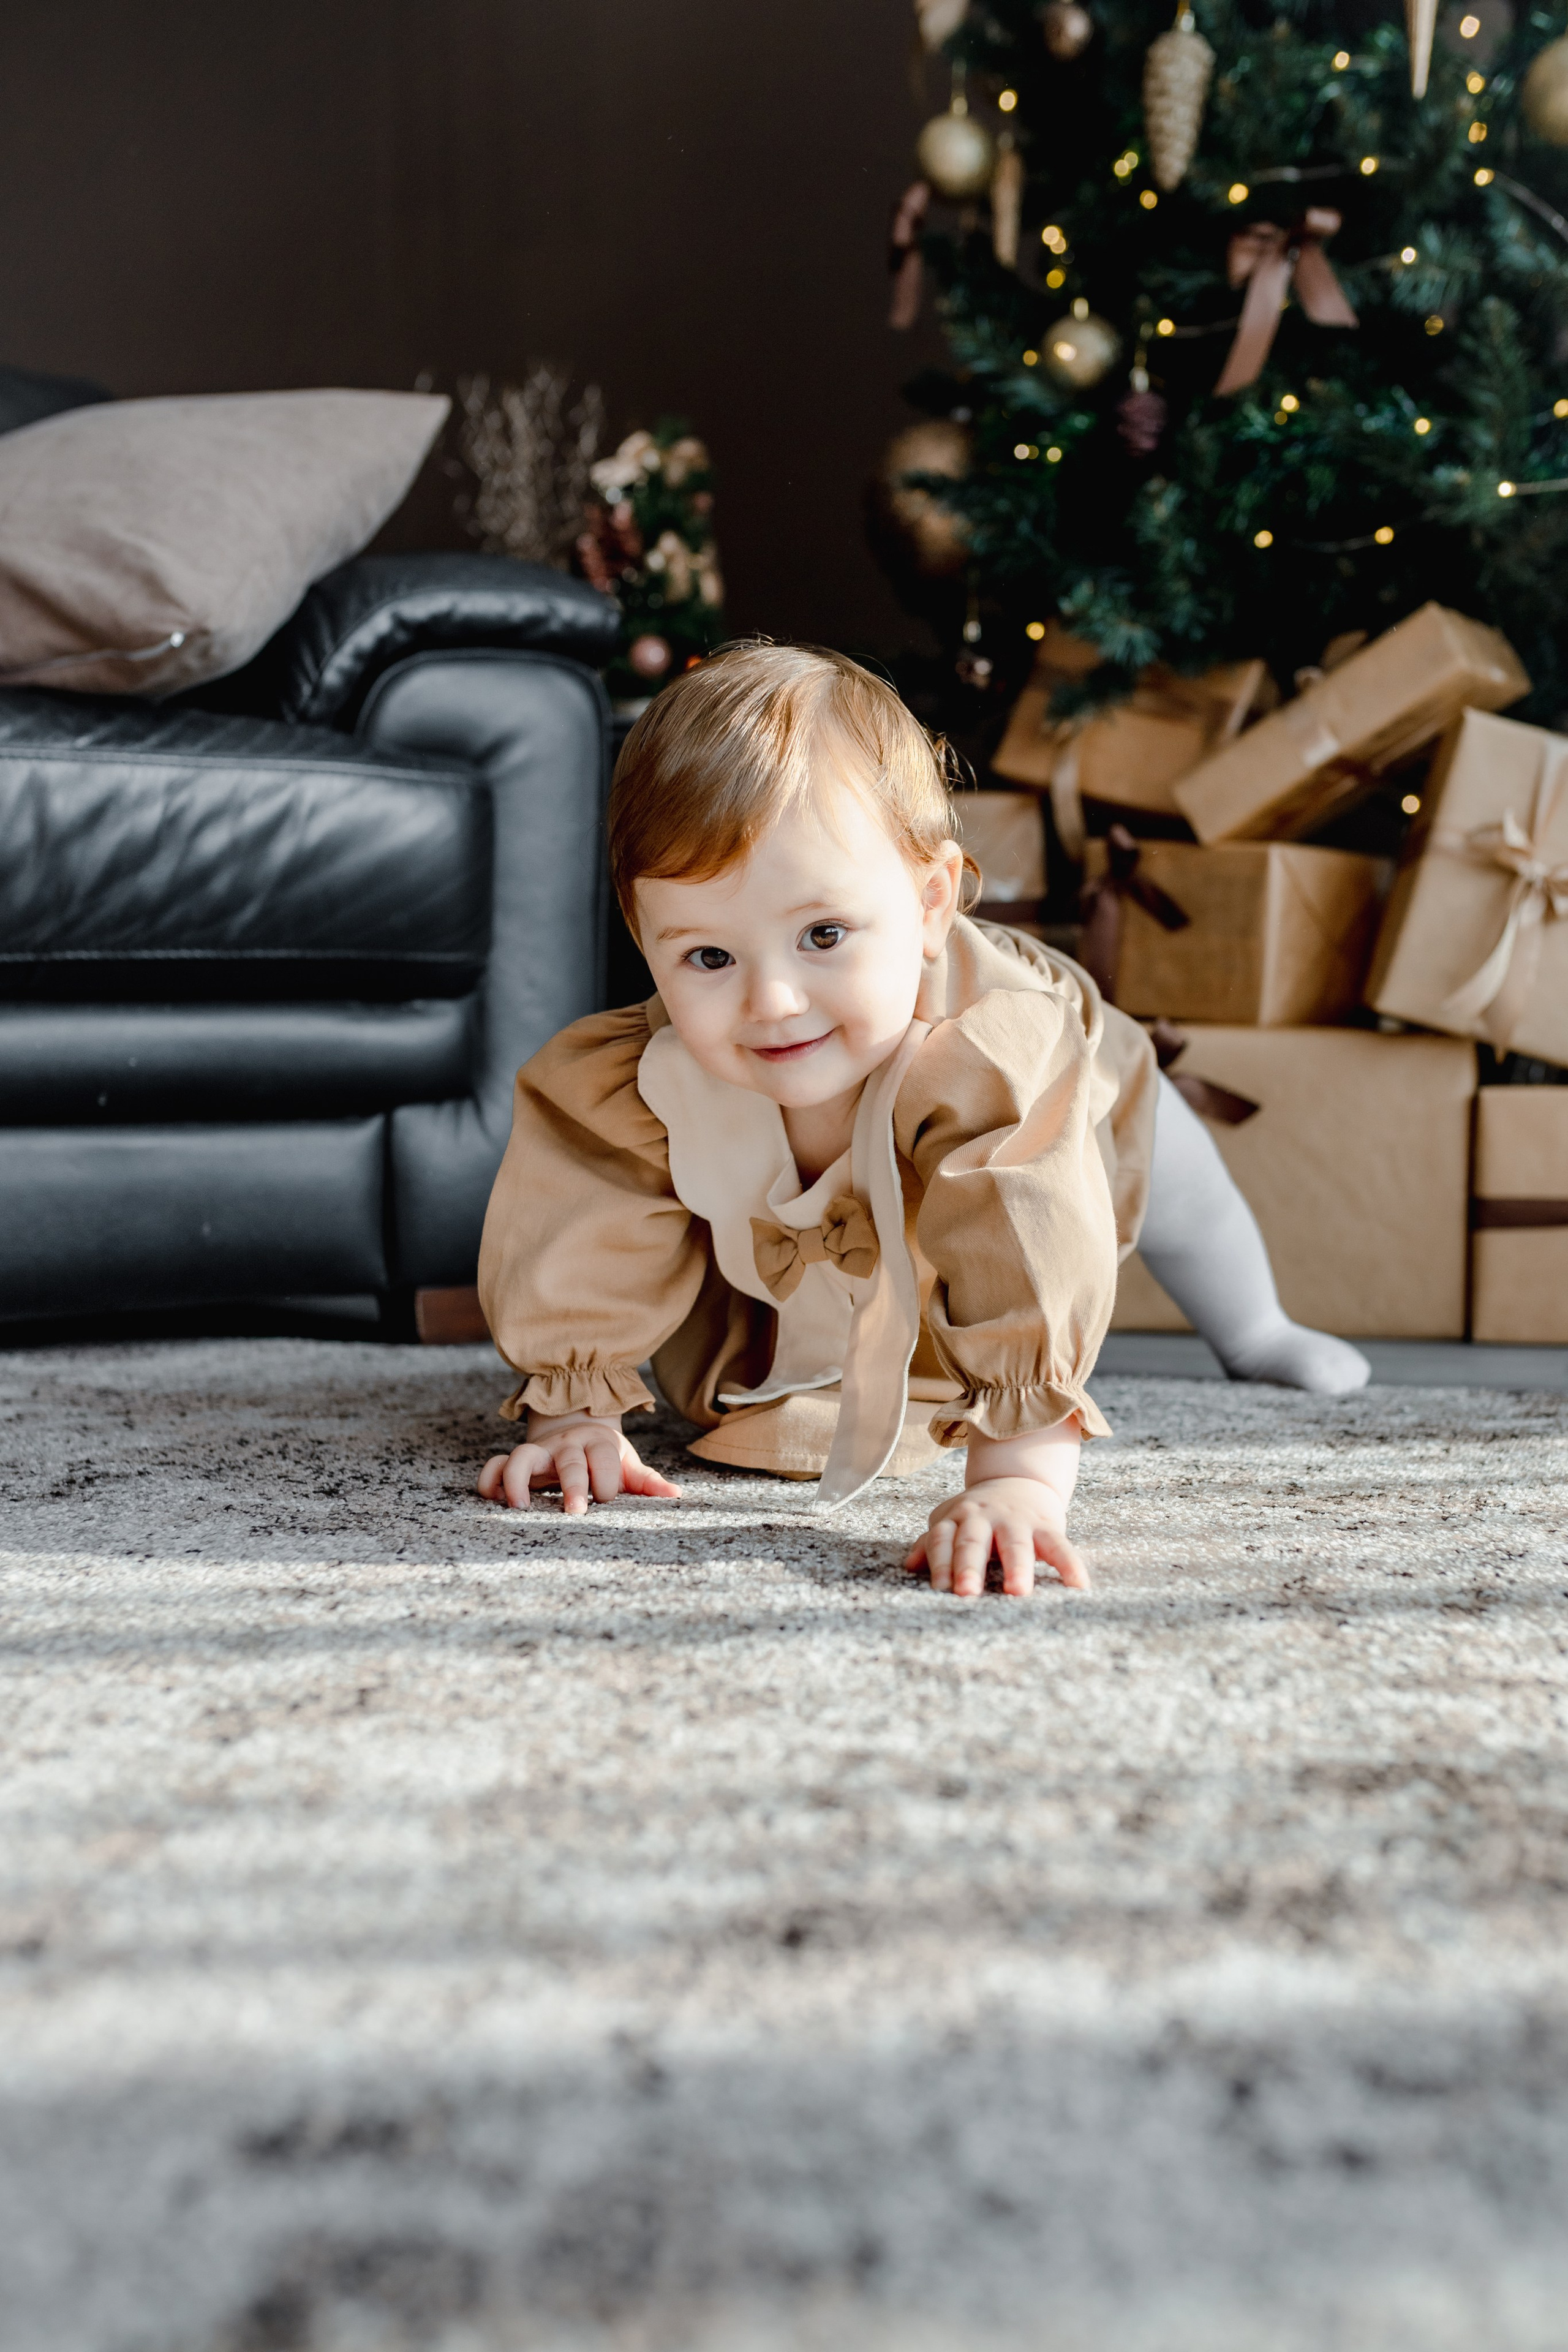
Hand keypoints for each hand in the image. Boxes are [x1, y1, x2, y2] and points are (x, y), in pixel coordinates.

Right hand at [478, 1411, 681, 1515]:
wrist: (578, 1430)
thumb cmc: (606, 1458)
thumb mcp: (629, 1465)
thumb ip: (647, 1482)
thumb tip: (676, 1496)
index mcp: (599, 1445)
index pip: (604, 1460)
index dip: (606, 1480)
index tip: (606, 1501)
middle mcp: (567, 1446)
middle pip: (568, 1460)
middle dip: (572, 1484)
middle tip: (574, 1513)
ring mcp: (540, 1452)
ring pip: (522, 1456)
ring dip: (519, 1479)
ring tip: (519, 1507)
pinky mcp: (517, 1461)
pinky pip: (495, 1464)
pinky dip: (490, 1479)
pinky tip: (493, 1500)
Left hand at [904, 1475, 1089, 1597]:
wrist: (1018, 1479)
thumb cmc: (978, 1515)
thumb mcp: (952, 1521)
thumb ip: (932, 1544)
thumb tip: (909, 1566)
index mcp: (957, 1517)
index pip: (943, 1539)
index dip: (939, 1562)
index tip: (939, 1589)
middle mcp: (984, 1517)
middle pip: (974, 1542)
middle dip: (969, 1566)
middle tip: (966, 1593)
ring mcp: (1017, 1520)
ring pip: (1016, 1545)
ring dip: (1017, 1567)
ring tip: (1017, 1591)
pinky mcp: (1047, 1526)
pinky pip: (1059, 1546)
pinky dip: (1070, 1565)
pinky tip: (1079, 1586)